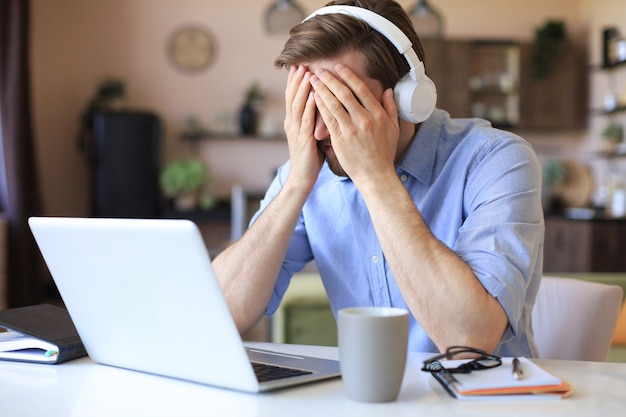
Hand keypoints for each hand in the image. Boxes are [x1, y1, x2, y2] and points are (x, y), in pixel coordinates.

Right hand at [283, 65, 323, 188]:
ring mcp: (296, 132)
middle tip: (301, 63)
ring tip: (307, 74)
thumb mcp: (311, 134)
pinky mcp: (303, 140)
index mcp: (293, 122)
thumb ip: (314, 119)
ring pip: (297, 106)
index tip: (300, 65)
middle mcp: (291, 124)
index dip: (295, 81)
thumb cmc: (310, 157)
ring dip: (302, 89)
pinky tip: (315, 96)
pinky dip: (310, 107)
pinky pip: (306, 120)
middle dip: (296, 80)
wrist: (303, 177)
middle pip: (292, 97)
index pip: (292, 97)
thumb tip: (323, 104)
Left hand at [310, 64, 399, 186]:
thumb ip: (390, 108)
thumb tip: (387, 90)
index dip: (349, 76)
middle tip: (320, 70)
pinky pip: (328, 119)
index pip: (361, 90)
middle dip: (331, 80)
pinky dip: (321, 106)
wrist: (375, 175)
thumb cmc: (384, 153)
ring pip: (334, 104)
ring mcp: (351, 130)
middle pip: (345, 94)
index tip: (339, 67)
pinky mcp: (340, 140)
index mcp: (378, 115)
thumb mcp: (393, 128)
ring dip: (322, 90)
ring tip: (313, 80)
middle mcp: (364, 120)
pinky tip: (314, 98)